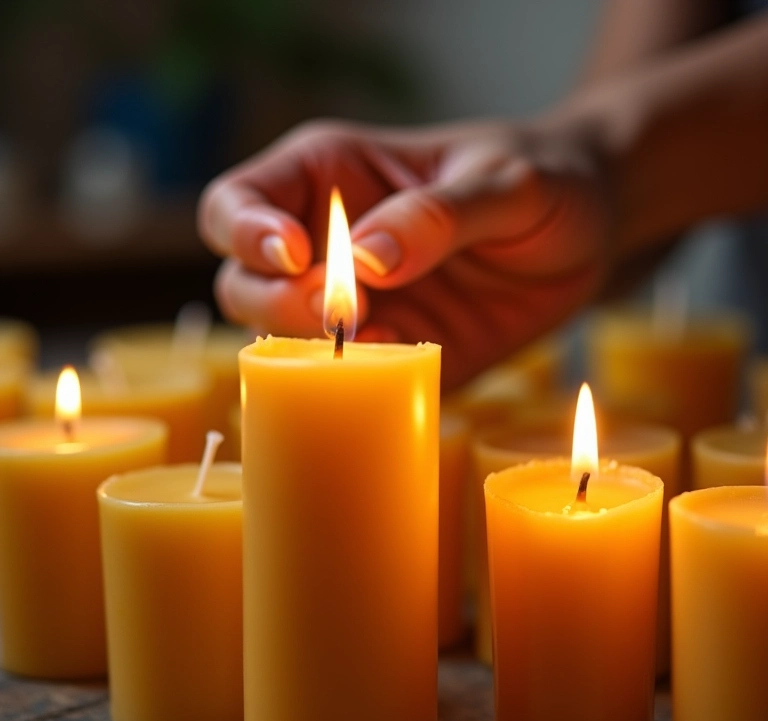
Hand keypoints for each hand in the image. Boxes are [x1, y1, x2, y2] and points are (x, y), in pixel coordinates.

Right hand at [198, 118, 614, 390]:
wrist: (588, 233)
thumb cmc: (543, 180)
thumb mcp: (504, 183)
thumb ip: (436, 215)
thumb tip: (366, 262)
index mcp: (330, 179)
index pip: (239, 203)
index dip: (244, 231)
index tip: (295, 255)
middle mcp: (327, 247)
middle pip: (243, 282)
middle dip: (274, 303)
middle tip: (335, 314)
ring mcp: (356, 307)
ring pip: (281, 340)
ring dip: (307, 352)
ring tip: (373, 341)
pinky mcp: (391, 353)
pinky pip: (348, 382)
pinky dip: (355, 386)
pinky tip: (395, 367)